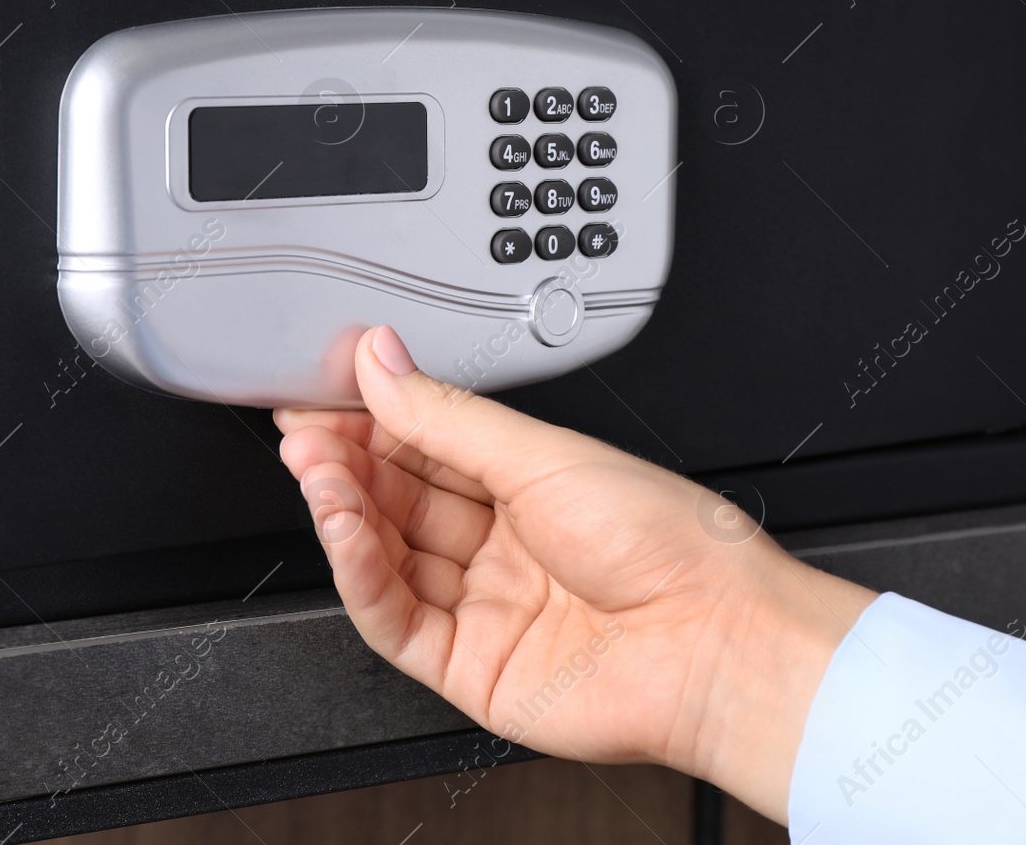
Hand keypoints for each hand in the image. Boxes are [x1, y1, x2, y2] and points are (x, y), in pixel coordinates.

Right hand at [274, 326, 876, 822]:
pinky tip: (344, 531)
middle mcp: (504, 545)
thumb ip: (447, 415)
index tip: (325, 392)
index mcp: (530, 486)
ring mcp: (486, 606)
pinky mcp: (468, 666)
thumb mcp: (545, 454)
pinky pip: (394, 619)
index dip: (371, 420)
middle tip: (307, 432)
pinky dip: (358, 574)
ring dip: (344, 513)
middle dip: (347, 462)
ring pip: (387, 557)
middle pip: (400, 500)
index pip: (427, 446)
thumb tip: (381, 360)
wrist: (718, 641)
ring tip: (319, 472)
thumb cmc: (670, 544)